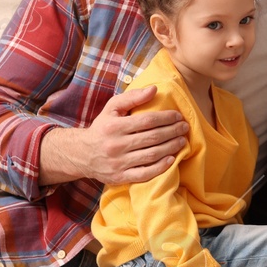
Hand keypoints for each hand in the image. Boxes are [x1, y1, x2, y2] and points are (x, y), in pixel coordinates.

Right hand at [41, 85, 188, 185]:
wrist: (81, 154)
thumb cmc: (102, 128)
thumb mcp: (112, 108)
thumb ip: (132, 97)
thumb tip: (154, 89)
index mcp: (114, 126)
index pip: (147, 120)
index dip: (166, 118)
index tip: (178, 116)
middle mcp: (116, 145)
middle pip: (152, 138)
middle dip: (173, 132)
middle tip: (184, 128)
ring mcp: (118, 163)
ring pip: (151, 155)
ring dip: (171, 148)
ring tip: (182, 141)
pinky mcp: (120, 177)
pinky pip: (144, 174)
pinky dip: (160, 167)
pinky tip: (171, 160)